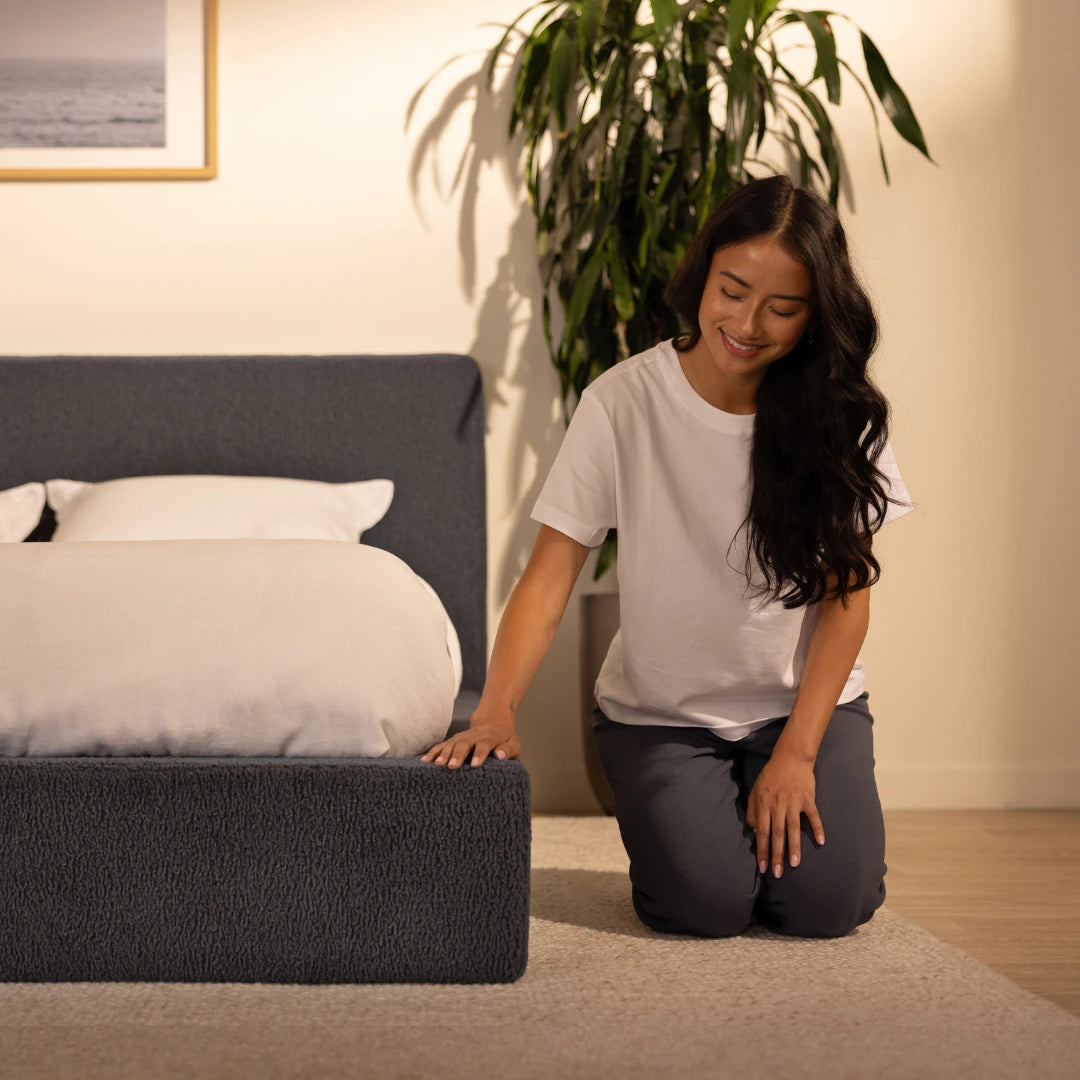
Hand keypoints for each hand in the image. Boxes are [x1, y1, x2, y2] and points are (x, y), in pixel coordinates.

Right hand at [420, 722, 520, 768]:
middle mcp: (473, 736)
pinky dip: (433, 752)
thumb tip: (501, 755)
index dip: (480, 754)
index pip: (484, 745)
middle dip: (458, 755)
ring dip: (444, 754)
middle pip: (464, 744)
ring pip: (451, 744)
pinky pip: (441, 746)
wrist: (493, 723)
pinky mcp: (453, 741)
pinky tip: (424, 761)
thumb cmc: (505, 740)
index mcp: (490, 737)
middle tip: (452, 766)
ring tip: (438, 765)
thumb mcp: (514, 744)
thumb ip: (508, 750)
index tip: (475, 765)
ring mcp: (462, 737)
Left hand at [745, 750, 824, 878]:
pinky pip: (814, 816)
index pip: (761, 832)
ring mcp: (794, 802)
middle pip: (776, 833)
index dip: (762, 850)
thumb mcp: (755, 790)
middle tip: (777, 874)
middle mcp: (778, 805)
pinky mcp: (808, 799)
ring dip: (794, 846)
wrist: (790, 758)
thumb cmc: (771, 776)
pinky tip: (821, 841)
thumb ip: (752, 811)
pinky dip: (818, 828)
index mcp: (763, 804)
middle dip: (776, 855)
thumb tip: (752, 831)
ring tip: (794, 863)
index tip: (762, 867)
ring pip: (793, 828)